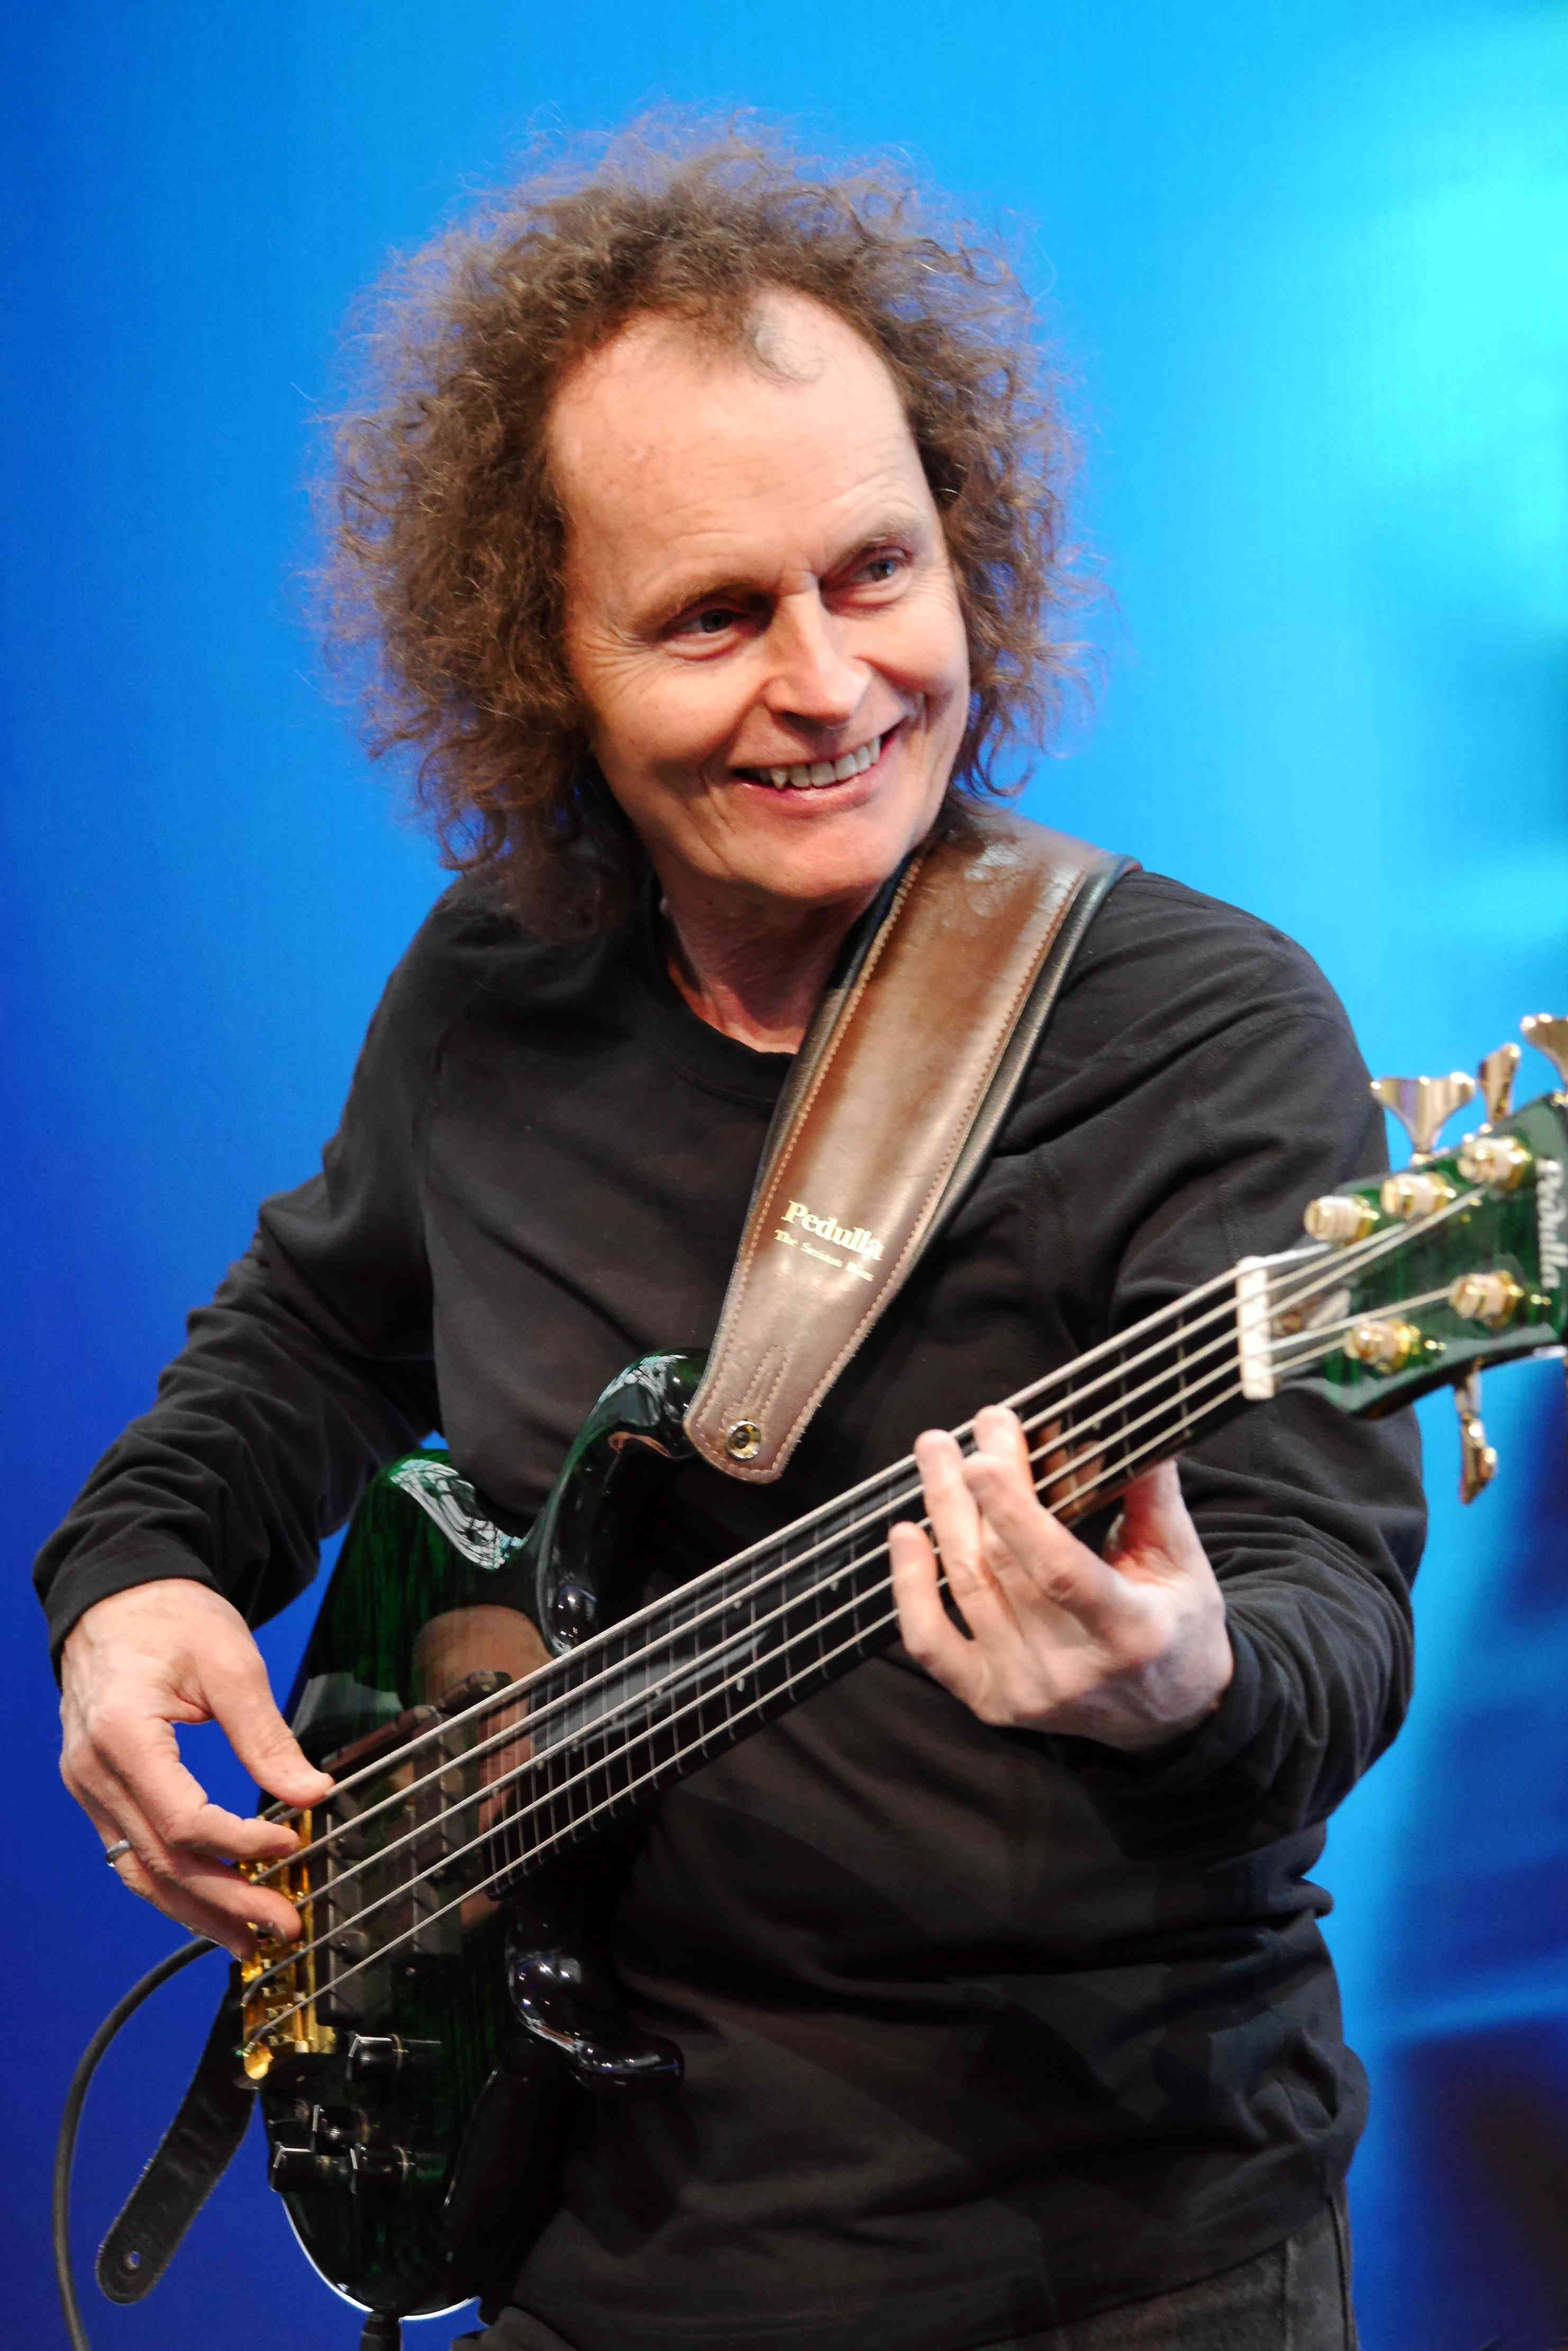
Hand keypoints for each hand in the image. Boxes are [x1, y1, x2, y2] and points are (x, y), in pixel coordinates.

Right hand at [59, 1580, 334, 1958]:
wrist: (120, 1598)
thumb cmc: (172, 1618)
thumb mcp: (230, 1663)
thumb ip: (265, 1735)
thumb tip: (312, 1793)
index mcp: (121, 1735)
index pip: (183, 1817)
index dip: (241, 1842)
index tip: (293, 1845)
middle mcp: (94, 1772)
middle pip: (162, 1860)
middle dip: (227, 1900)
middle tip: (284, 1924)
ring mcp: (89, 1787)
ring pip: (142, 1871)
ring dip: (198, 1911)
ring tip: (252, 1940)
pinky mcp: (99, 1791)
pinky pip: (133, 1853)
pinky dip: (173, 1887)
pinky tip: (212, 1908)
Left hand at [888, 1405, 1232, 1748]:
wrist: (1168, 1716)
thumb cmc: (1177, 1627)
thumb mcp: (1183, 1565)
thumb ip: (1151, 1498)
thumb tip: (1122, 1425)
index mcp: (1129, 1632)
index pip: (1058, 1569)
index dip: (1014, 1511)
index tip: (982, 1456)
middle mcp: (1071, 1670)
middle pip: (1001, 1565)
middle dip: (974, 1491)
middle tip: (959, 1434)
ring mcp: (1025, 1692)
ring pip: (966, 1587)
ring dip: (941, 1514)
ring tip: (935, 1456)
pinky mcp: (991, 1702)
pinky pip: (930, 1644)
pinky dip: (910, 1587)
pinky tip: (905, 1535)